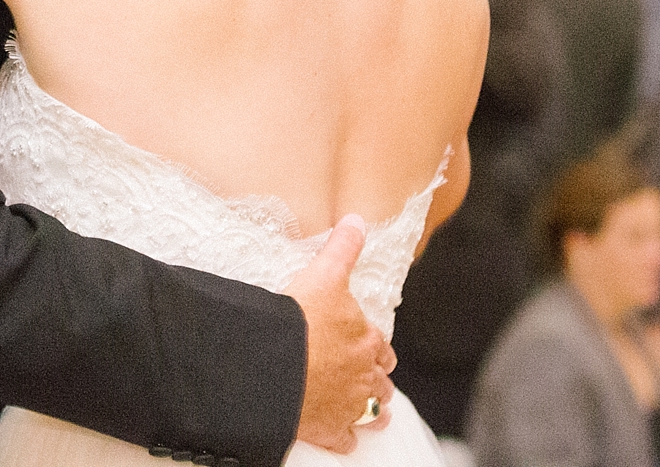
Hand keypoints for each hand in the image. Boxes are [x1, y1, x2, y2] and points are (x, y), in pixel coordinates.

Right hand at [285, 215, 396, 452]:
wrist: (277, 364)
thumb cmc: (301, 318)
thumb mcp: (324, 274)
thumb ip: (343, 247)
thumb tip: (357, 219)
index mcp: (366, 340)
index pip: (382, 346)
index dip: (379, 348)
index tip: (377, 351)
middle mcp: (364, 375)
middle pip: (380, 381)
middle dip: (379, 381)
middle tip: (376, 381)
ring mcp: (348, 406)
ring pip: (371, 412)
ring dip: (373, 411)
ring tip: (374, 414)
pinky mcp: (330, 430)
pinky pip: (345, 440)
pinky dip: (347, 440)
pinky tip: (346, 439)